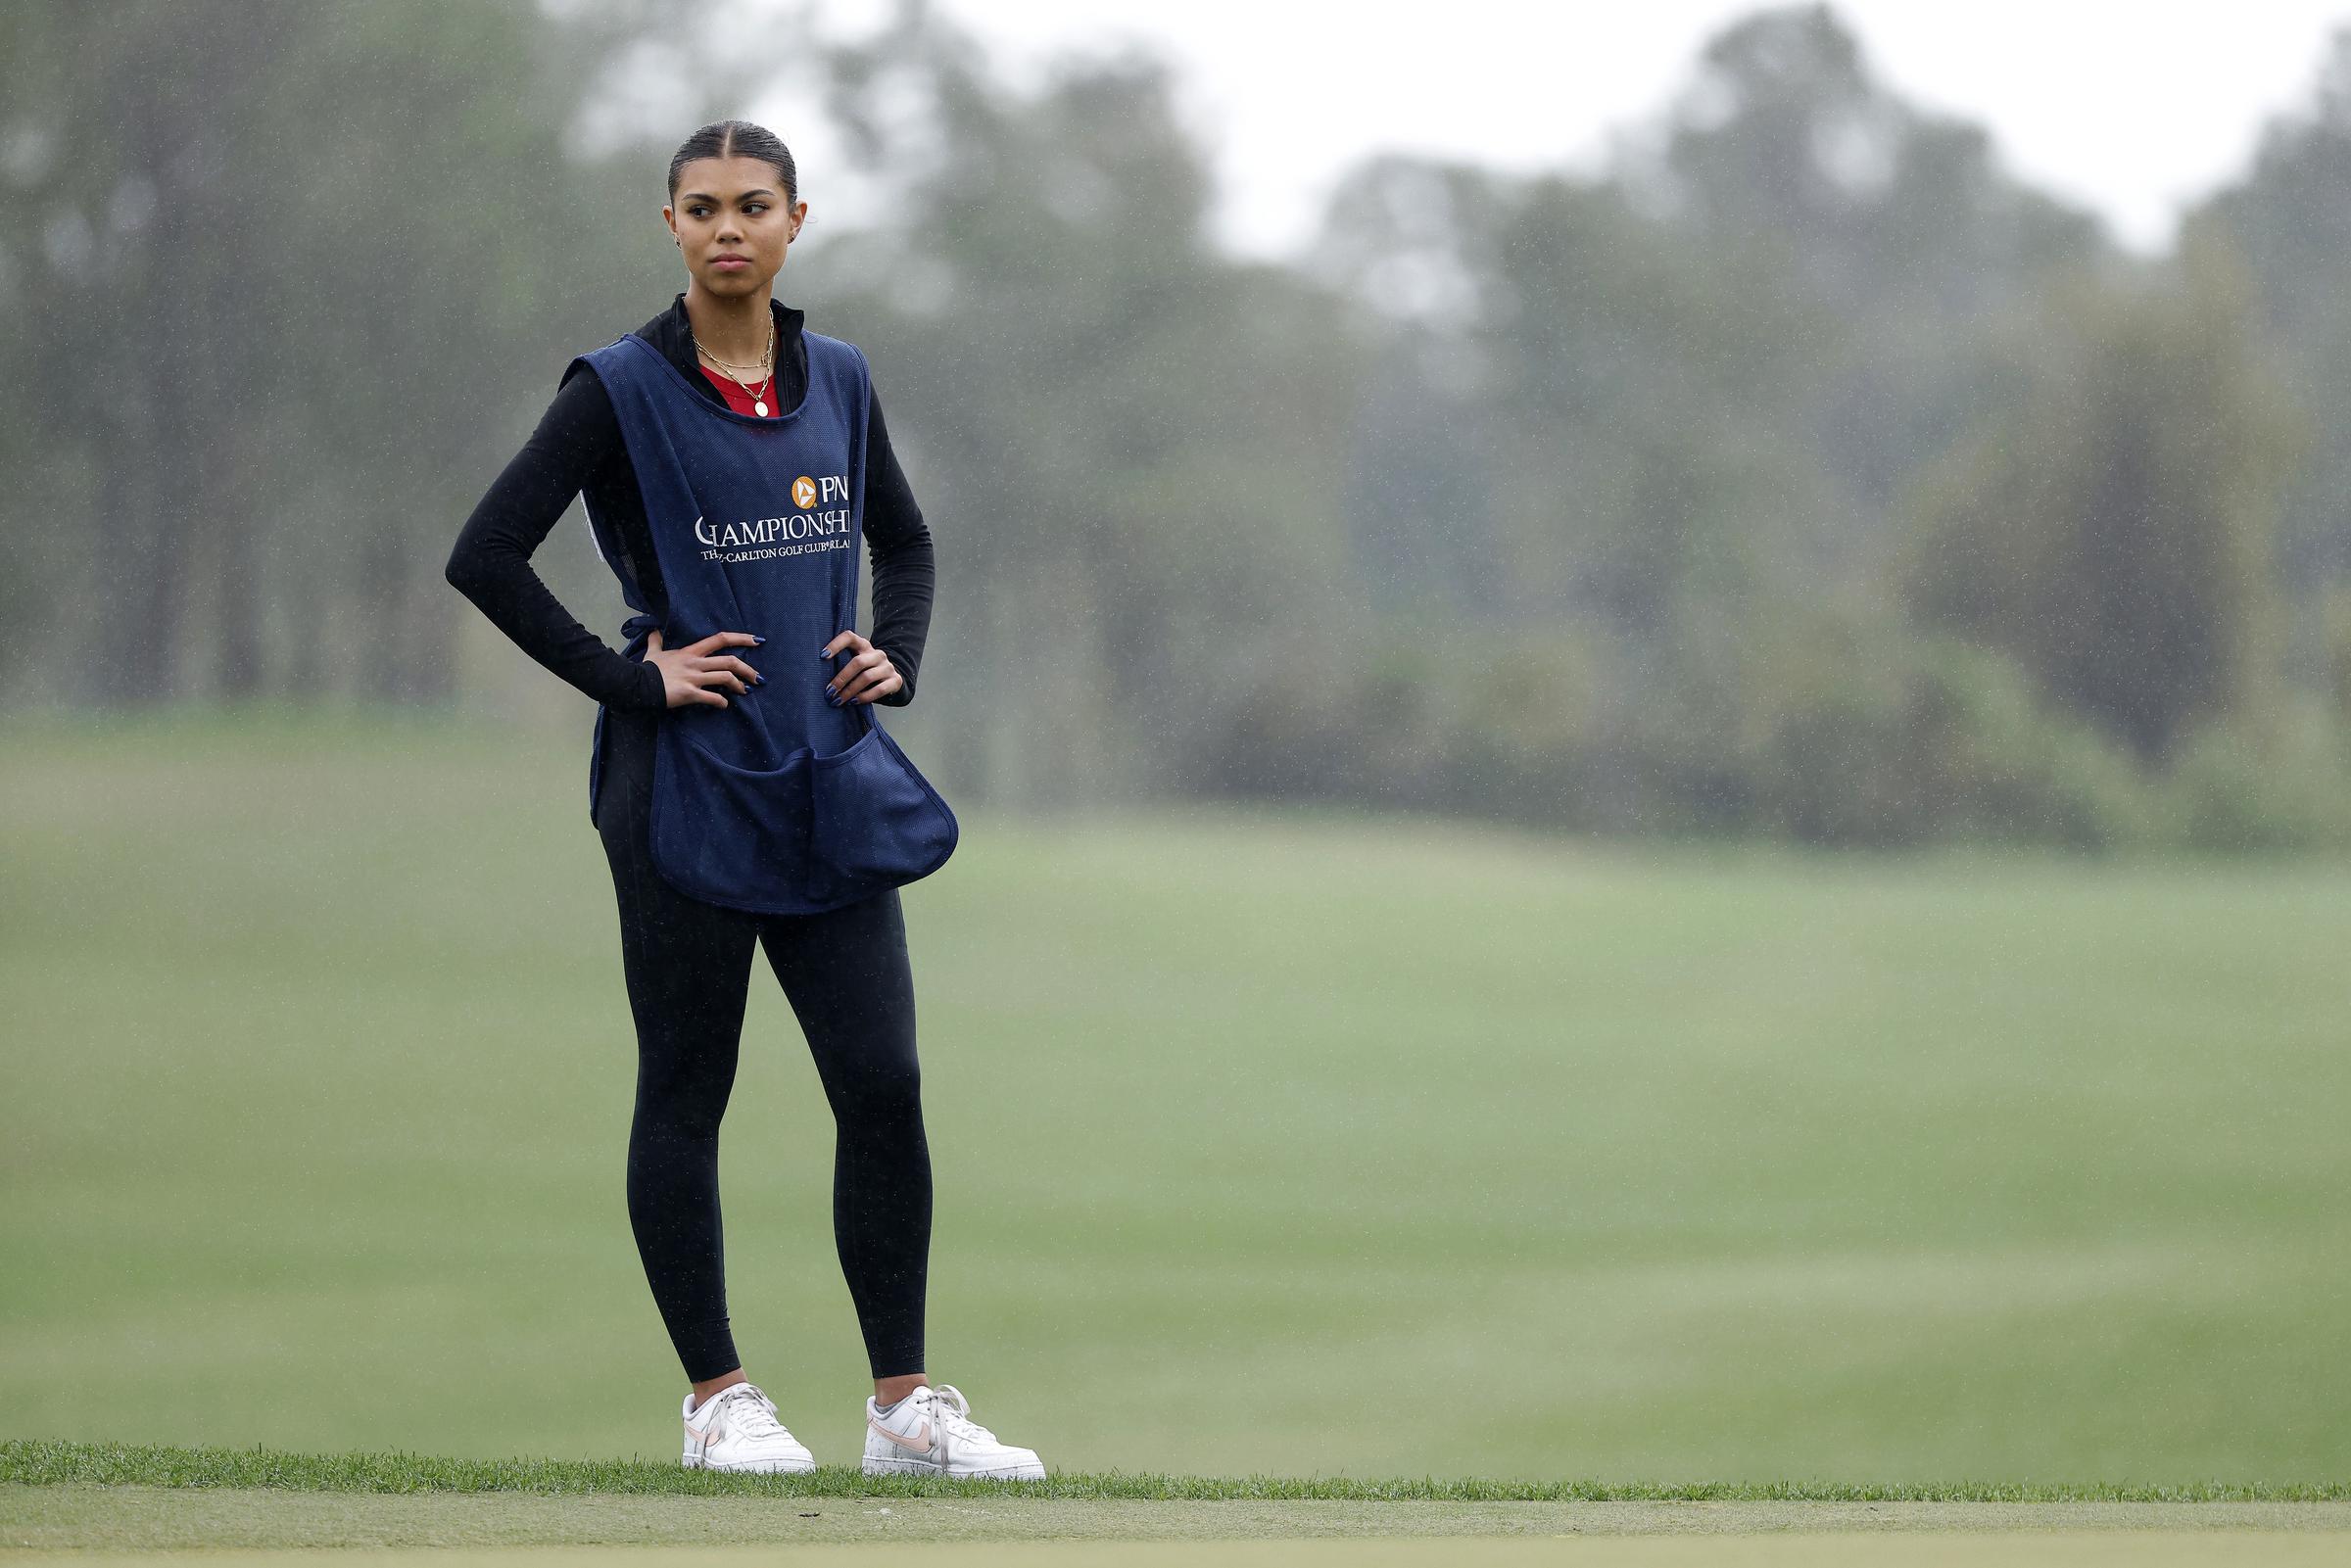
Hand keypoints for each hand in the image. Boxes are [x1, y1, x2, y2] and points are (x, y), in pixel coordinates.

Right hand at [646, 627, 761, 708]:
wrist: (637, 684)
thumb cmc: (647, 669)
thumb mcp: (654, 652)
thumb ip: (656, 641)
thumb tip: (653, 631)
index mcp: (691, 651)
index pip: (720, 639)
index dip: (741, 638)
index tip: (756, 640)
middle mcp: (695, 663)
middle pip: (729, 661)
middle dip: (747, 669)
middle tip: (757, 678)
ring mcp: (693, 678)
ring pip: (725, 678)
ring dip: (739, 685)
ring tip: (745, 691)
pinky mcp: (690, 693)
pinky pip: (712, 698)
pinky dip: (722, 702)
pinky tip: (724, 705)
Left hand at [820, 630, 903, 705]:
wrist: (891, 680)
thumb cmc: (864, 672)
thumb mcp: (854, 663)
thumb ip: (841, 663)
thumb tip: (816, 674)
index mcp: (863, 645)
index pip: (849, 637)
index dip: (836, 644)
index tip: (822, 656)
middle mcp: (877, 654)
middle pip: (858, 662)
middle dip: (841, 679)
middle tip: (829, 692)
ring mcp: (887, 667)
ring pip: (867, 677)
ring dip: (850, 691)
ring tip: (838, 700)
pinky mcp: (895, 680)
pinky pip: (879, 690)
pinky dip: (864, 697)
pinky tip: (853, 702)